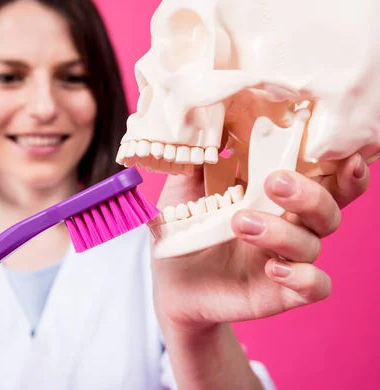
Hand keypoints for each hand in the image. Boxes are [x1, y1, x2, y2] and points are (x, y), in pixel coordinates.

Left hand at [152, 153, 369, 329]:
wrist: (168, 281)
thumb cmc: (183, 228)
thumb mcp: (186, 187)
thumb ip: (204, 156)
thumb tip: (214, 114)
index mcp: (275, 197)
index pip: (321, 178)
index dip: (342, 167)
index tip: (345, 154)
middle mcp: (289, 226)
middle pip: (328, 208)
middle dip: (310, 193)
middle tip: (274, 183)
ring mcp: (286, 259)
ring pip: (313, 244)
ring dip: (282, 231)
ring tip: (239, 223)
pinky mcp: (280, 292)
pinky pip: (315, 286)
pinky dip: (303, 277)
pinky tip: (273, 268)